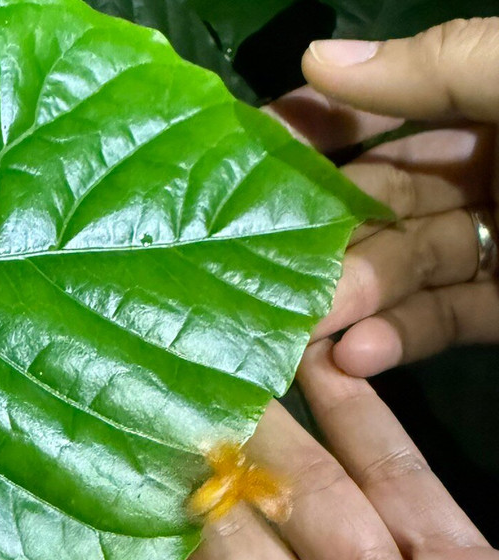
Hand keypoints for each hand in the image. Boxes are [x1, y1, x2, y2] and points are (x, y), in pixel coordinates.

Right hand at [271, 19, 498, 375]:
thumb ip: (440, 70)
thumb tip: (316, 59)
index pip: (394, 106)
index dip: (323, 125)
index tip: (250, 152)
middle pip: (392, 196)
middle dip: (333, 230)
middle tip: (268, 266)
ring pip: (415, 265)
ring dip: (361, 295)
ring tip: (314, 325)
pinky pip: (453, 318)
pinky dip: (404, 338)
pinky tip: (360, 354)